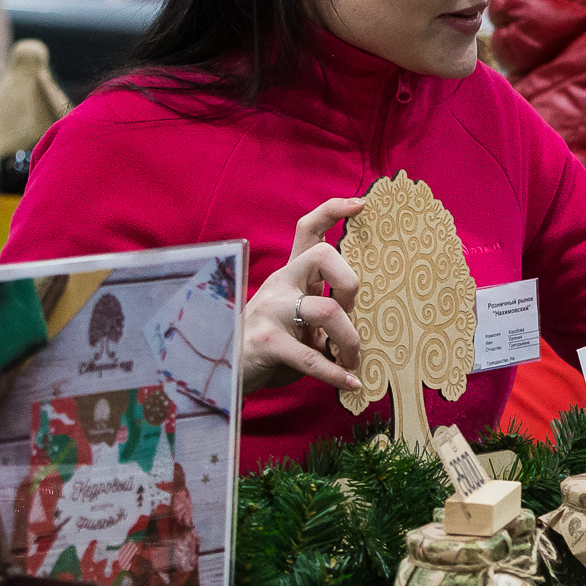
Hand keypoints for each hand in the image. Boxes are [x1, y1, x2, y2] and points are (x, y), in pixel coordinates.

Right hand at [240, 197, 367, 396]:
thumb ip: (323, 311)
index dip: (333, 211)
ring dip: (350, 340)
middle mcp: (279, 285)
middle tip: (350, 313)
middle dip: (350, 283)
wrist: (221, 374)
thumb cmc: (268, 346)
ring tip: (353, 360)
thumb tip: (365, 318)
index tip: (361, 204)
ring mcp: (270, 312)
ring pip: (326, 310)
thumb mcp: (295, 320)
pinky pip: (311, 357)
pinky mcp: (266, 343)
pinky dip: (335, 373)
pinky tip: (350, 382)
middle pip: (324, 255)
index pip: (308, 229)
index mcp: (289, 276)